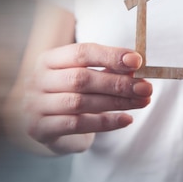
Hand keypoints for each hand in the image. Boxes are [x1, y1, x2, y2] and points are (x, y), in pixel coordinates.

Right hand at [23, 43, 152, 154]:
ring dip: (116, 102)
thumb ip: (105, 71)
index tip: (137, 61)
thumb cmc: (67, 94)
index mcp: (48, 60)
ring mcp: (36, 106)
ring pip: (80, 103)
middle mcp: (38, 80)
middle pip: (81, 79)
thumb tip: (134, 69)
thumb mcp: (82, 77)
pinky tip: (126, 119)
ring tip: (142, 102)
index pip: (81, 52)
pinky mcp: (41, 129)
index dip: (110, 55)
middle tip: (145, 87)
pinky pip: (77, 125)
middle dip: (118, 83)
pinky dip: (105, 123)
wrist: (41, 124)